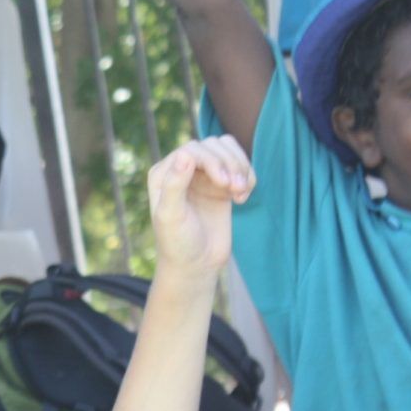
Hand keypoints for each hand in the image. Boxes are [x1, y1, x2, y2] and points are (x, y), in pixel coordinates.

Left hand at [147, 135, 254, 277]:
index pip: (192, 150)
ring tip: (241, 192)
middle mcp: (181, 169)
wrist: (196, 265)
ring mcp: (202, 176)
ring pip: (227, 150)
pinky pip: (239, 165)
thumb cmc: (178, 243)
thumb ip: (175, 185)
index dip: (211, 161)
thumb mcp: (171, 216)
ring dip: (241, 166)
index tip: (224, 183)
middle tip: (236, 189)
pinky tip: (243, 198)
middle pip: (212, 146)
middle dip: (229, 163)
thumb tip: (185, 154)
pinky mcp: (220, 185)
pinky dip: (247, 176)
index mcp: (163, 174)